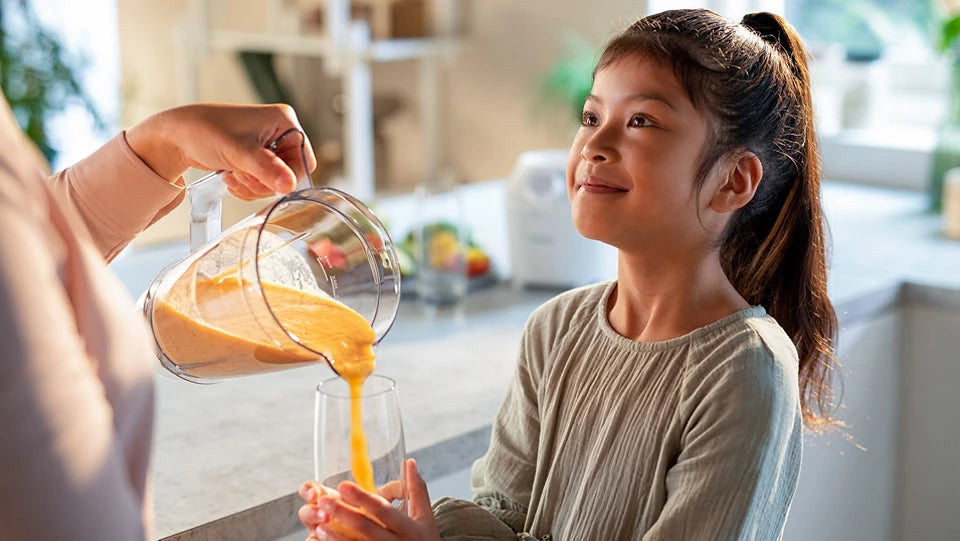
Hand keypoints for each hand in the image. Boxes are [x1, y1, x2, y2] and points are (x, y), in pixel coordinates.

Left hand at [126, 103, 317, 199]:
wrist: (178, 135)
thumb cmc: (205, 131)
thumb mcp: (239, 152)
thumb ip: (266, 169)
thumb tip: (290, 186)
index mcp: (284, 121)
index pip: (304, 160)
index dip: (287, 177)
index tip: (265, 182)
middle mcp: (279, 132)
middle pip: (289, 174)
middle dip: (264, 182)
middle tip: (242, 175)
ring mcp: (267, 146)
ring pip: (275, 182)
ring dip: (252, 186)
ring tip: (232, 173)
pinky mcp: (256, 158)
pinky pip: (263, 183)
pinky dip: (247, 186)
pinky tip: (230, 175)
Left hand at [298, 458, 440, 540]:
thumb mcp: (426, 518)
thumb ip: (417, 491)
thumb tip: (409, 462)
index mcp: (408, 528)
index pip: (383, 511)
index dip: (363, 498)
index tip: (343, 485)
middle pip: (365, 528)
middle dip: (343, 514)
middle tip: (324, 501)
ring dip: (335, 536)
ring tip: (319, 523)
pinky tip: (323, 540)